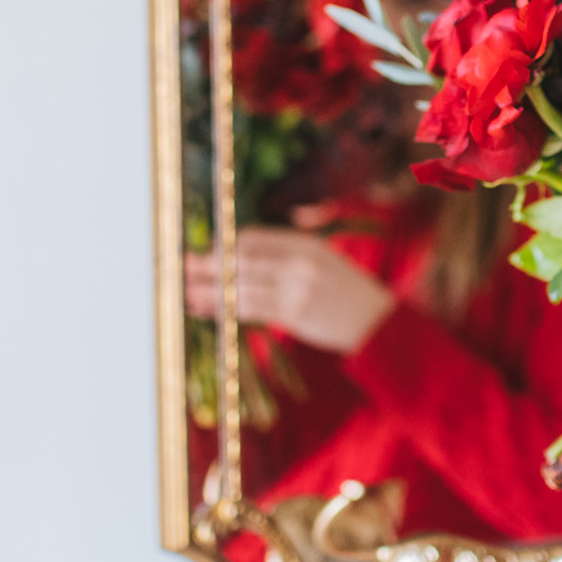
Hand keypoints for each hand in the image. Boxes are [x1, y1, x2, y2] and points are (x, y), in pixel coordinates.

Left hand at [184, 226, 396, 353]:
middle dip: (209, 265)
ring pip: (242, 287)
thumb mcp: (323, 258)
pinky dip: (227, 309)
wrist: (377, 321)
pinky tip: (210, 310)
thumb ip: (288, 251)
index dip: (225, 245)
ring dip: (211, 292)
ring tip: (188, 295)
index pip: (253, 239)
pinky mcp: (296, 315)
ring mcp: (297, 289)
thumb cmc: (346, 290)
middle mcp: (299, 262)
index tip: (206, 252)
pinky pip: (252, 310)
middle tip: (184, 268)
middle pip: (242, 260)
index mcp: (304, 244)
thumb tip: (244, 250)